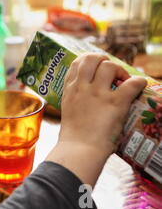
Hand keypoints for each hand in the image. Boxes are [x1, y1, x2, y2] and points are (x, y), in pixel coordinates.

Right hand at [46, 53, 146, 185]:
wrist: (80, 150)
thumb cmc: (74, 136)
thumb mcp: (68, 111)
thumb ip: (76, 99)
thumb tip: (89, 98)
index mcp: (70, 90)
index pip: (76, 62)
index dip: (89, 59)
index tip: (97, 65)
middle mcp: (82, 87)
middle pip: (91, 58)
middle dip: (104, 59)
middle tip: (112, 71)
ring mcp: (98, 94)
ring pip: (109, 66)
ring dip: (120, 70)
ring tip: (123, 81)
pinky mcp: (114, 103)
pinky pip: (132, 83)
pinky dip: (138, 82)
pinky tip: (140, 86)